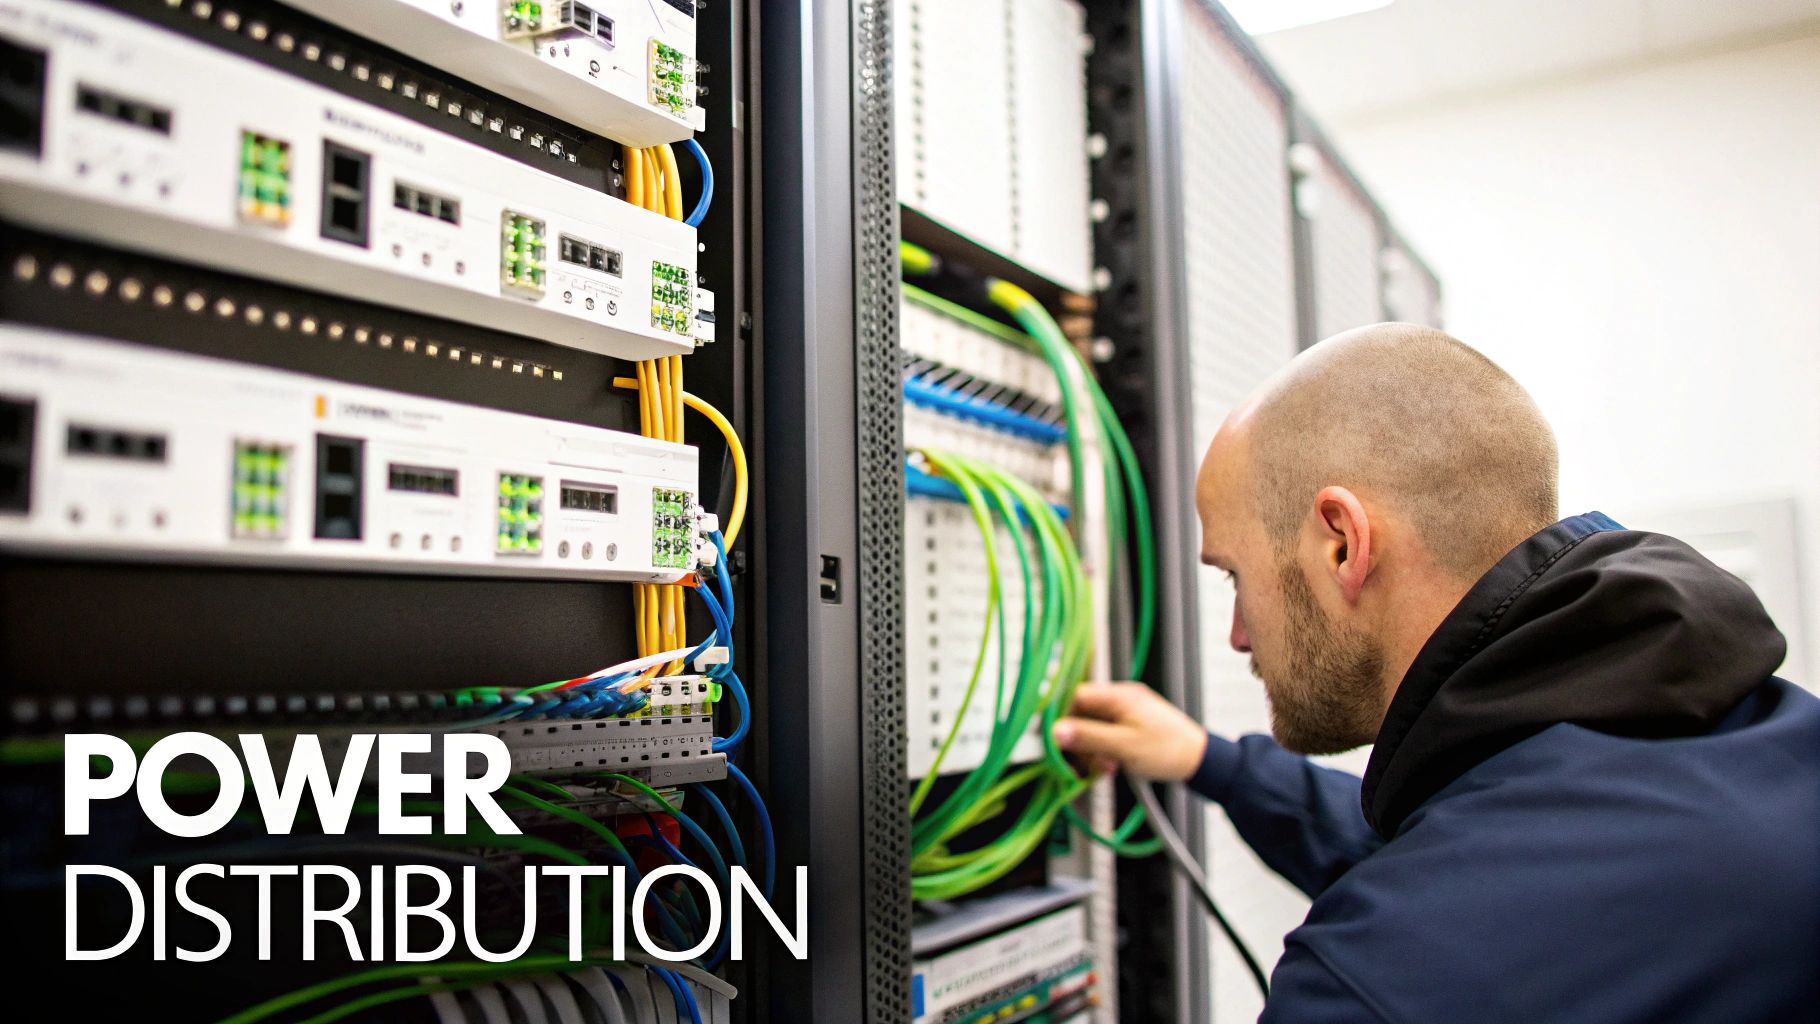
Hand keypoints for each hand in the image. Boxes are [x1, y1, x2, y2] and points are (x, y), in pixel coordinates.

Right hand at [1053, 682, 1209, 781]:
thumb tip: (1055, 731)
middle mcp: (1120, 698)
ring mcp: (1126, 711)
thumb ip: (1088, 737)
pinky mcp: (1131, 724)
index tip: (1056, 742)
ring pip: (1093, 728)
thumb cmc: (1167, 751)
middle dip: (1081, 742)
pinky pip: (1106, 734)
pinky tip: (1111, 766)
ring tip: (1106, 768)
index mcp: (1118, 695)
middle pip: (1082, 714)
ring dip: (1092, 750)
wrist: (1200, 760)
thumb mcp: (1123, 746)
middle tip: (1088, 764)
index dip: (1062, 719)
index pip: (1075, 697)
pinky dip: (1103, 751)